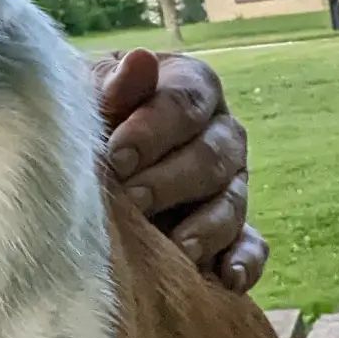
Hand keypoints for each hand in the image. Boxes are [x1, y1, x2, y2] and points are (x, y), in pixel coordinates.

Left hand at [94, 48, 267, 294]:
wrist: (86, 158)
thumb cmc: (90, 116)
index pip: (185, 102)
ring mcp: (233, 182)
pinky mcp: (236, 229)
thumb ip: (116, 82)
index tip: (115, 156)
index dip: (152, 129)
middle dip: (171, 180)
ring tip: (176, 248)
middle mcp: (221, 132)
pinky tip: (228, 278)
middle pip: (212, 155)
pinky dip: (245, 261)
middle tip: (133, 199)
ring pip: (232, 201)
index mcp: (192, 86)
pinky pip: (252, 244)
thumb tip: (141, 59)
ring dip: (206, 226)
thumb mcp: (92, 95)